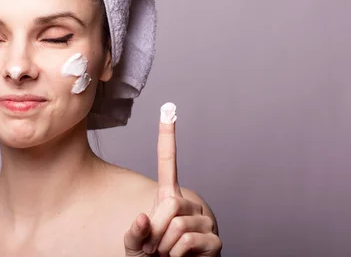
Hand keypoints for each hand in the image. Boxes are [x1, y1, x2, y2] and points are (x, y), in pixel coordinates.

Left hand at [124, 104, 221, 255]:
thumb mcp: (136, 246)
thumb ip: (135, 233)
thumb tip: (143, 218)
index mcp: (169, 199)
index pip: (169, 163)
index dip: (168, 137)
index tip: (169, 109)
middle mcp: (189, 206)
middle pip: (170, 205)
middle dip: (156, 231)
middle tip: (155, 248)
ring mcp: (204, 222)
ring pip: (177, 226)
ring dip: (164, 247)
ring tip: (166, 256)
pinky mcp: (215, 240)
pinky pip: (187, 242)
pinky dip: (176, 256)